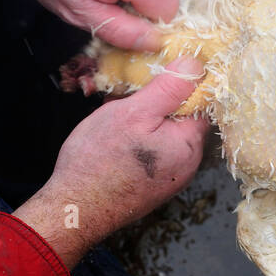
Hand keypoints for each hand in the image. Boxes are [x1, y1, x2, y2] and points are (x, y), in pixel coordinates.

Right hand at [13, 57, 209, 268]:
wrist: (74, 210)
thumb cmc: (100, 160)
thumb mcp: (134, 113)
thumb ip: (168, 89)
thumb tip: (195, 66)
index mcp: (190, 145)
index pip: (200, 103)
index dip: (179, 84)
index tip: (156, 75)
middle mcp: (187, 165)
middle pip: (182, 119)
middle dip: (158, 104)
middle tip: (128, 96)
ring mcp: (170, 179)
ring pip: (164, 135)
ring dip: (144, 122)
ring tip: (116, 116)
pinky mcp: (152, 187)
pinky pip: (153, 153)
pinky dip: (138, 141)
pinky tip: (115, 139)